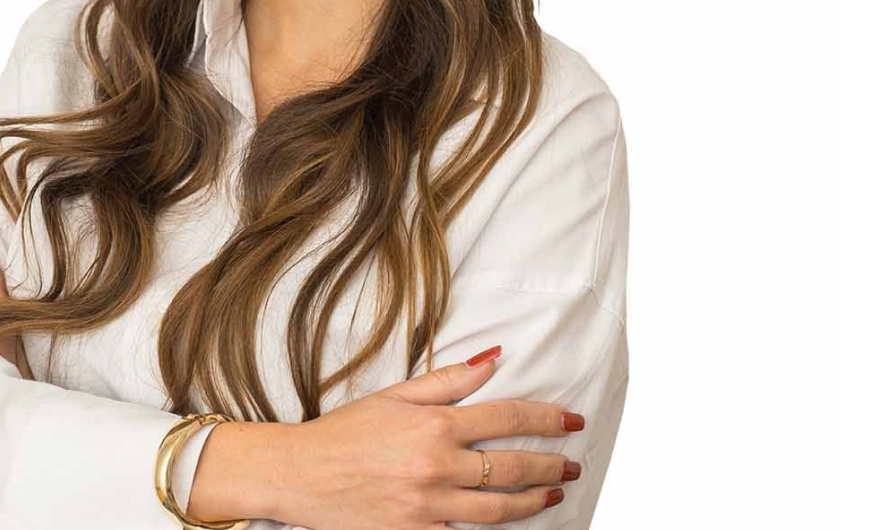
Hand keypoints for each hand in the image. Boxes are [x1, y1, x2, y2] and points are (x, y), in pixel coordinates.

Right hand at [267, 347, 580, 529]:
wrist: (298, 476)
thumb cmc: (343, 433)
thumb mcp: (394, 396)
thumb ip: (448, 381)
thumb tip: (494, 357)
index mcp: (433, 425)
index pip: (507, 416)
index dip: (547, 418)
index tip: (572, 420)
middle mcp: (436, 465)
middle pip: (513, 466)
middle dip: (551, 465)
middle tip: (573, 465)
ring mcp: (428, 506)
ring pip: (499, 509)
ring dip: (533, 501)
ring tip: (551, 495)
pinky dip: (490, 529)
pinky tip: (507, 521)